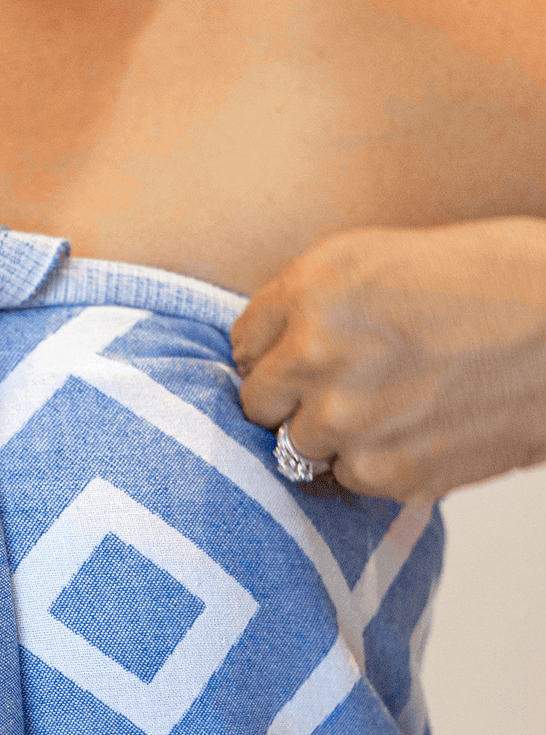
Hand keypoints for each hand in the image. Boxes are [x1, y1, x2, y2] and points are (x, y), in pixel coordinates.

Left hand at [231, 219, 545, 500]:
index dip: (274, 352)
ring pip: (296, 448)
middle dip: (290, 397)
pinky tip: (418, 429)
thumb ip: (304, 301)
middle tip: (343, 384)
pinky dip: (374, 462)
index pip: (241, 346)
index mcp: (312, 292)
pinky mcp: (389, 472)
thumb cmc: (492, 282)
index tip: (300, 354)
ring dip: (329, 435)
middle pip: (256, 403)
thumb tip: (257, 350)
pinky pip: (348, 479)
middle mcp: (316, 357)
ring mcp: (348, 421)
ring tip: (389, 406)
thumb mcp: (378, 256)